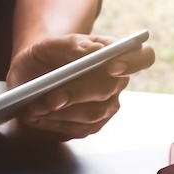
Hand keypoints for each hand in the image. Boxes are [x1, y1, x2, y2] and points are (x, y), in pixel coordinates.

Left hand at [7, 34, 154, 139]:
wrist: (32, 75)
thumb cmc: (45, 56)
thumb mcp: (49, 44)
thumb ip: (70, 44)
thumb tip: (91, 51)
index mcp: (114, 53)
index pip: (142, 56)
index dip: (132, 62)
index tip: (111, 66)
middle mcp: (117, 82)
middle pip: (109, 89)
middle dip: (78, 94)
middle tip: (52, 98)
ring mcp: (107, 106)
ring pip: (93, 114)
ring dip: (62, 112)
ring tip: (36, 108)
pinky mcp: (92, 125)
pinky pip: (79, 129)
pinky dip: (55, 124)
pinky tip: (38, 116)